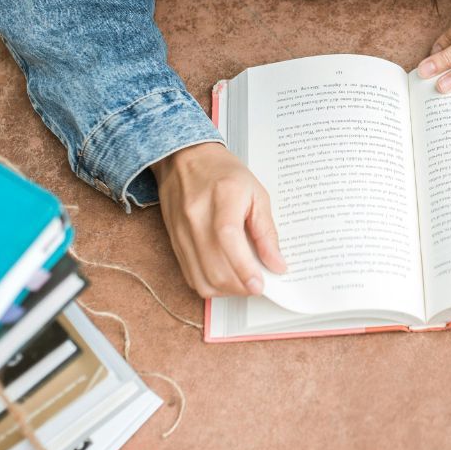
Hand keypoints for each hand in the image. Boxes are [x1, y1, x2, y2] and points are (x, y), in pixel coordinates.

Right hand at [150, 142, 286, 297]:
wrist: (185, 159)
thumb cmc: (223, 172)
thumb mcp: (256, 193)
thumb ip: (266, 231)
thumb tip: (276, 263)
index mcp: (221, 198)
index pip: (228, 239)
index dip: (244, 268)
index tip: (260, 285)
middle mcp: (196, 218)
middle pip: (214, 267)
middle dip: (240, 287)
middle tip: (258, 285)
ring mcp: (181, 233)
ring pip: (201, 279)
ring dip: (226, 290)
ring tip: (243, 282)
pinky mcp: (174, 243)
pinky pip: (190, 276)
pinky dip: (210, 284)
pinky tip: (225, 276)